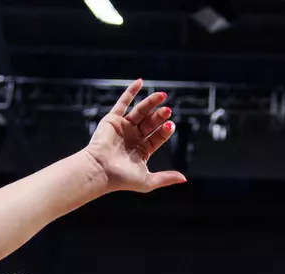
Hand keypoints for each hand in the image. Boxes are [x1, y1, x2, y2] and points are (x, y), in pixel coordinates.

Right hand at [85, 79, 185, 193]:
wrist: (100, 170)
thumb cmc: (121, 179)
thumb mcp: (148, 181)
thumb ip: (166, 178)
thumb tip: (184, 179)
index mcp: (142, 150)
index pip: (158, 136)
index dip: (165, 130)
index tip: (171, 125)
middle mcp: (134, 137)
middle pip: (151, 122)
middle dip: (159, 116)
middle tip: (168, 110)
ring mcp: (124, 127)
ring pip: (140, 111)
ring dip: (151, 103)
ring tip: (163, 95)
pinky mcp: (113, 119)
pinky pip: (123, 102)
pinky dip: (131, 92)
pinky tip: (140, 82)